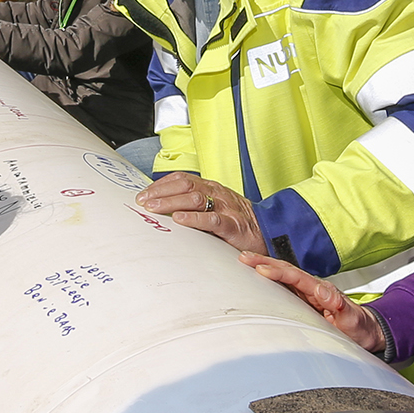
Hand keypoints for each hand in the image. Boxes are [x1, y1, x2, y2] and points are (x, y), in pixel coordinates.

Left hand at [136, 171, 266, 255]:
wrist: (270, 233)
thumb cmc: (239, 223)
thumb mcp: (216, 208)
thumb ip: (195, 206)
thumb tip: (164, 209)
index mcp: (212, 188)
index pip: (182, 179)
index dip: (160, 185)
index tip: (143, 194)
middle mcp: (218, 193)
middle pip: (185, 186)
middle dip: (160, 193)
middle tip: (143, 202)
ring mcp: (226, 208)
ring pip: (195, 199)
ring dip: (171, 202)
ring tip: (154, 208)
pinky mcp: (233, 225)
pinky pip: (212, 219)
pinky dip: (193, 219)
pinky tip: (179, 220)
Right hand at [235, 251, 383, 351]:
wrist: (365, 331)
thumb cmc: (358, 326)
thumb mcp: (352, 319)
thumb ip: (340, 306)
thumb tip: (325, 293)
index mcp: (322, 290)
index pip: (297, 277)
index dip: (279, 272)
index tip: (261, 269)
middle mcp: (312, 288)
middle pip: (285, 271)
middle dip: (264, 262)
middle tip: (244, 257)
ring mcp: (306, 294)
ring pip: (282, 276)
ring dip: (263, 267)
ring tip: (243, 261)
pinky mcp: (302, 301)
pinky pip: (282, 288)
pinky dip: (268, 280)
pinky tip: (255, 278)